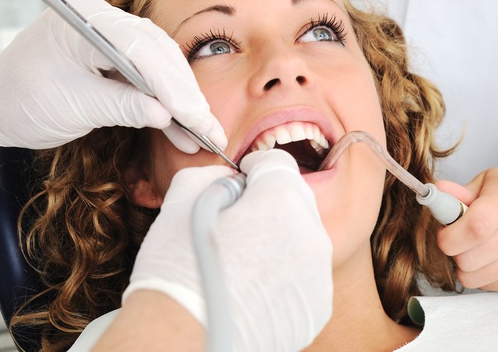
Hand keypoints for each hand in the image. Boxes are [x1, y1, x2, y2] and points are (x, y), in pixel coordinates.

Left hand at [0, 0, 224, 151]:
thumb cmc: (20, 98)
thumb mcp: (72, 107)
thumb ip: (120, 106)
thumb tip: (163, 115)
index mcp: (83, 18)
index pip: (138, 46)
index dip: (169, 83)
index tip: (191, 114)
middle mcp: (101, 18)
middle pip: (156, 52)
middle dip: (183, 93)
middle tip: (207, 126)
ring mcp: (110, 35)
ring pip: (159, 64)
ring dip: (181, 99)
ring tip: (204, 132)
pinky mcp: (116, 55)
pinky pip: (148, 76)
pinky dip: (165, 102)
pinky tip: (184, 128)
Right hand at [125, 150, 333, 351]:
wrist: (185, 341)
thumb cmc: (179, 270)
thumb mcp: (182, 200)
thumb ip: (210, 175)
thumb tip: (226, 179)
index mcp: (282, 199)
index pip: (277, 163)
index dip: (253, 168)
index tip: (237, 183)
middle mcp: (311, 234)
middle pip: (294, 200)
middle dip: (268, 204)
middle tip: (234, 223)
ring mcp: (318, 275)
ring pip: (301, 240)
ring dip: (277, 240)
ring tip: (239, 262)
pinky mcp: (316, 309)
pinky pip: (303, 277)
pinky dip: (283, 276)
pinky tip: (251, 288)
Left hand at [436, 167, 497, 290]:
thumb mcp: (486, 182)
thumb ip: (459, 193)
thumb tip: (435, 194)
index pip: (476, 227)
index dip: (451, 237)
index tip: (444, 235)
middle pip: (473, 258)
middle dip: (455, 253)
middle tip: (459, 241)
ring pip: (479, 277)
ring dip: (466, 267)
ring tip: (473, 249)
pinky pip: (493, 286)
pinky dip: (482, 276)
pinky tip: (489, 258)